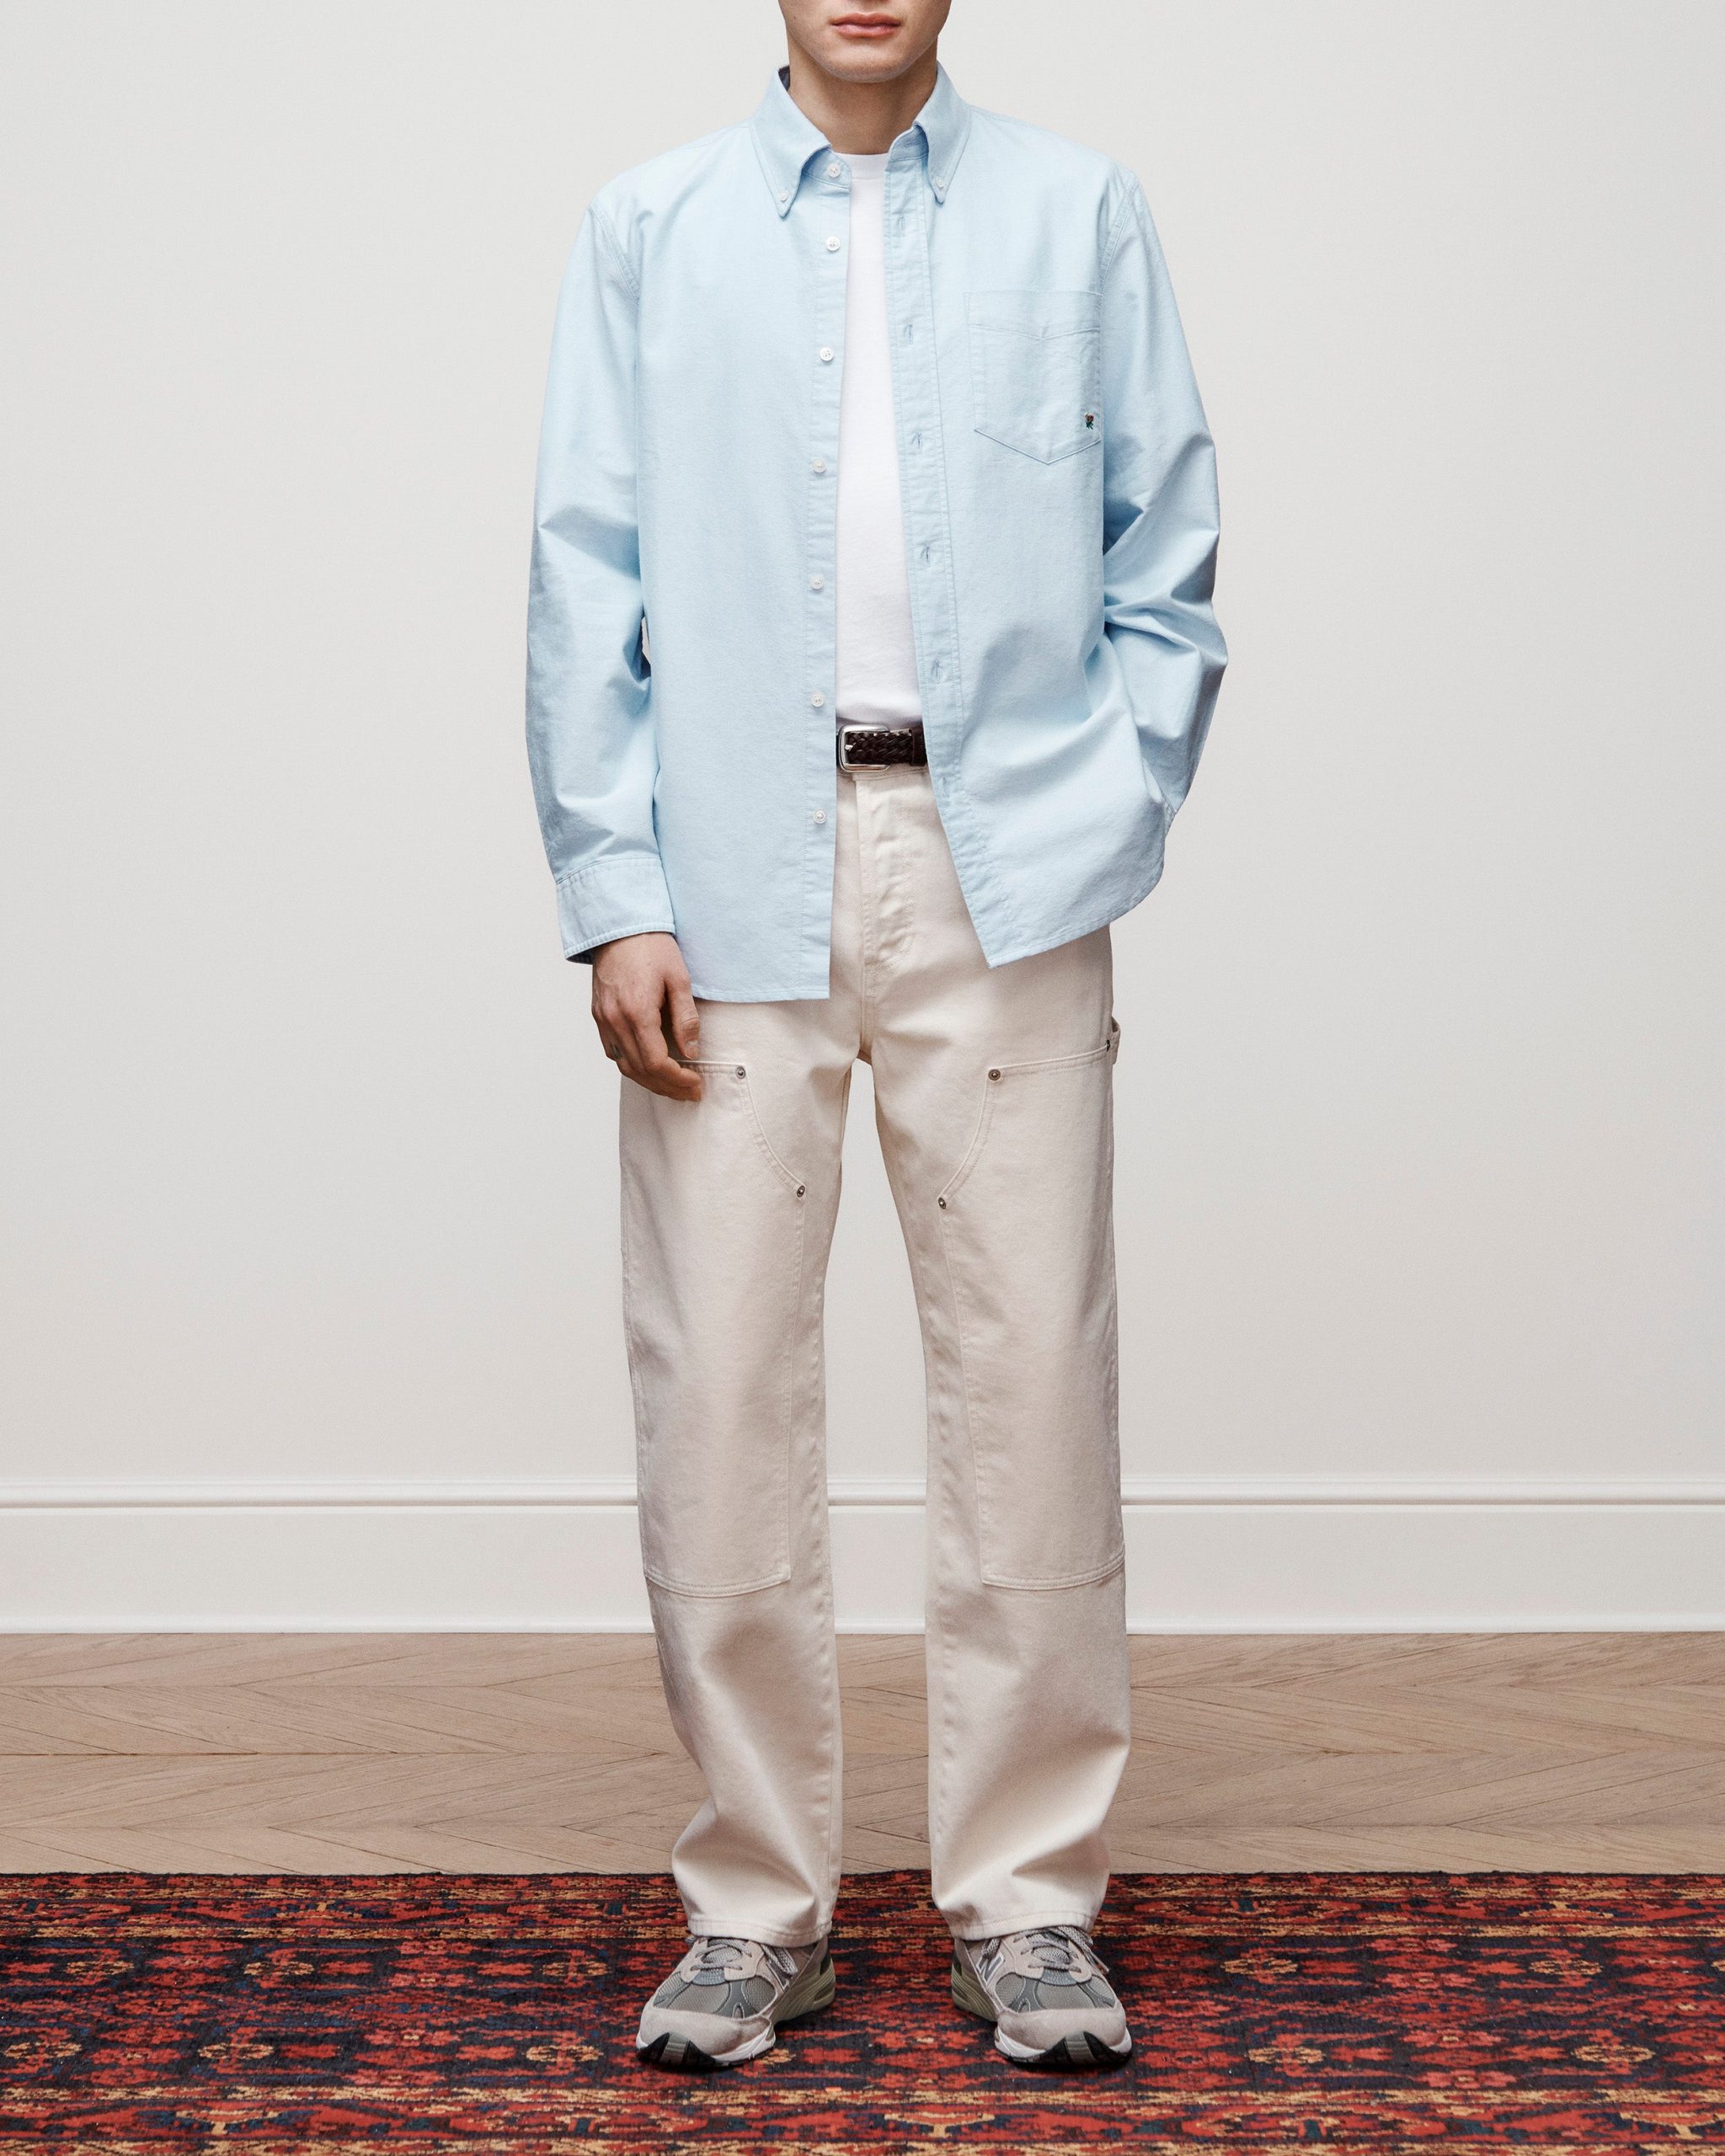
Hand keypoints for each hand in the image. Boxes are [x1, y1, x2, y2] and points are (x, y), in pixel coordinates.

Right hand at [590, 932, 701, 1099]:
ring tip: (673, 1086)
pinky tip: (648, 1067)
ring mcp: (603, 1019)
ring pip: (624, 1065)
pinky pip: (612, 1051)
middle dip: (667, 1087)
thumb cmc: (652, 947)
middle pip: (640, 1070)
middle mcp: (615, 1020)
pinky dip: (631, 1066)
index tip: (696, 1084)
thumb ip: (686, 1018)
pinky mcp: (598, 1015)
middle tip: (690, 1092)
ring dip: (649, 1081)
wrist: (620, 926)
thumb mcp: (679, 979)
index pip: (657, 1063)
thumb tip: (691, 1052)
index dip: (678, 1080)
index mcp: (637, 1012)